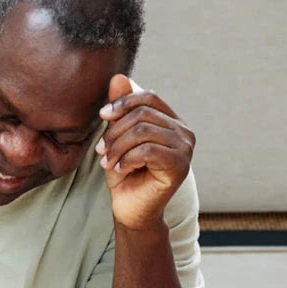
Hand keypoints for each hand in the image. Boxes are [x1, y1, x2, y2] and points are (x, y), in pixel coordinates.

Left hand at [96, 75, 194, 231]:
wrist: (130, 211)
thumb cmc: (125, 176)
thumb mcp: (118, 139)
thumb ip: (121, 110)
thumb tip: (118, 76)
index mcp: (172, 122)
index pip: (150, 98)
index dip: (124, 102)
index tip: (103, 116)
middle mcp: (184, 132)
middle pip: (143, 114)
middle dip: (115, 131)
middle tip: (101, 151)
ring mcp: (185, 149)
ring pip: (143, 132)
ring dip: (118, 147)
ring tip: (107, 162)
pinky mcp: (180, 166)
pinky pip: (147, 150)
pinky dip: (127, 159)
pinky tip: (120, 170)